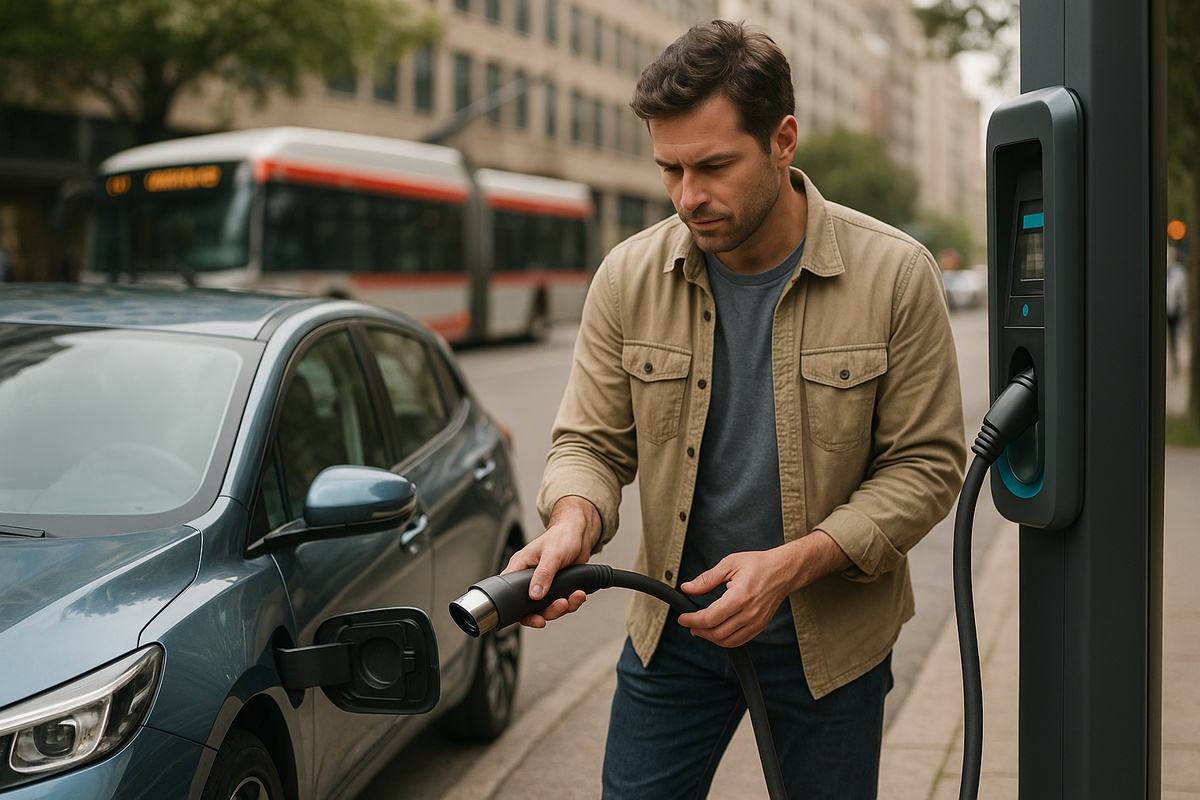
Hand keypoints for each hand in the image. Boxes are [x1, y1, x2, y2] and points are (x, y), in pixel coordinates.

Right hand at [503, 496, 601, 627]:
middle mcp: (529, 578)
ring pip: (547, 608)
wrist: (580, 533)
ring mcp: (544, 585)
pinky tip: (578, 595)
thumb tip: (535, 594)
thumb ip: (543, 575)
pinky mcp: (557, 587)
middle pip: (530, 608)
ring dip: (562, 607)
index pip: (509, 593)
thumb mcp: (551, 555)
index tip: (534, 618)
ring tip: (574, 598)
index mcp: (520, 567)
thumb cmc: (562, 536)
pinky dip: (572, 602)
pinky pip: (561, 603)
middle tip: (560, 606)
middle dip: (547, 612)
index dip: (518, 611)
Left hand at [677, 531, 850, 647]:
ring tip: (700, 627)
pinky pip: (739, 641)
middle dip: (698, 631)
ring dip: (710, 637)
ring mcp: (756, 622)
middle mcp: (749, 613)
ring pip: (727, 641)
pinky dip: (724, 640)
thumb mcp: (729, 564)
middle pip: (717, 633)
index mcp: (740, 597)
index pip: (710, 618)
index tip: (682, 618)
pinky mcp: (760, 626)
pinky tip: (716, 630)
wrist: (784, 571)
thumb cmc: (758, 565)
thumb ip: (706, 579)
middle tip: (689, 623)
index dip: (692, 620)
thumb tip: (686, 588)